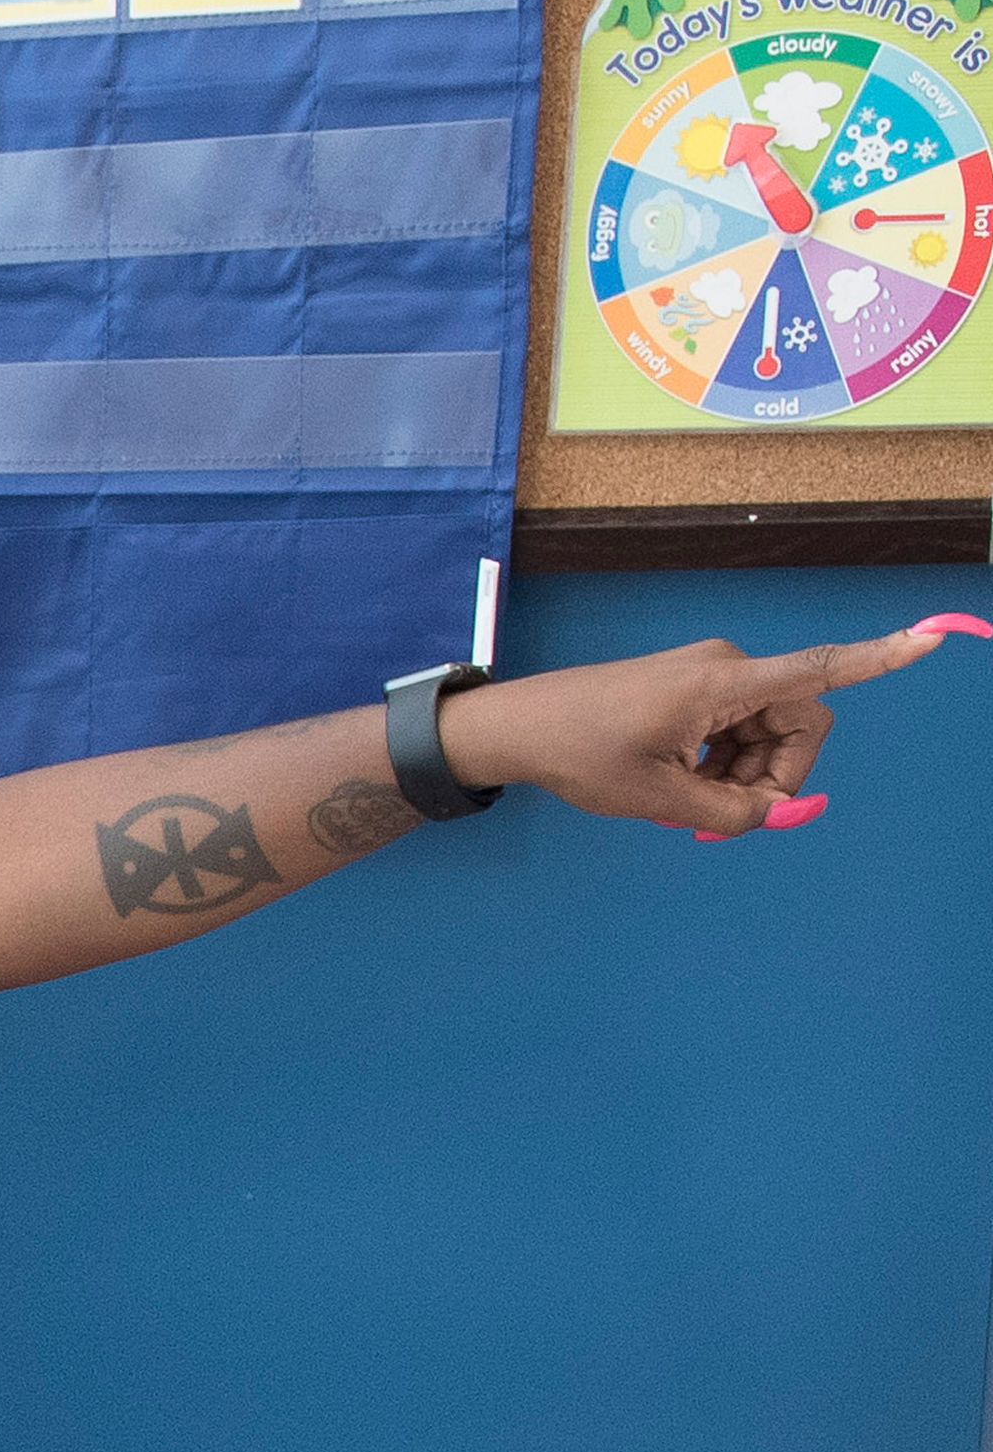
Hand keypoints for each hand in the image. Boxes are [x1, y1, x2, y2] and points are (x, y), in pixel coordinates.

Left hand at [453, 621, 951, 836]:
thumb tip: (773, 812)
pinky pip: (737, 731)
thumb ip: (731, 813)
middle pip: (798, 724)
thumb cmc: (582, 753)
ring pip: (766, 735)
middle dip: (775, 773)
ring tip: (686, 798)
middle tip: (724, 813)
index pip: (819, 669)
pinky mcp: (696, 690)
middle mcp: (728, 670)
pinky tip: (681, 783)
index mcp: (724, 683)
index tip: (933, 638)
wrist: (520, 727)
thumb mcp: (660, 799)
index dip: (881, 659)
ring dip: (743, 774)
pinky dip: (722, 764)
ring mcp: (712, 678)